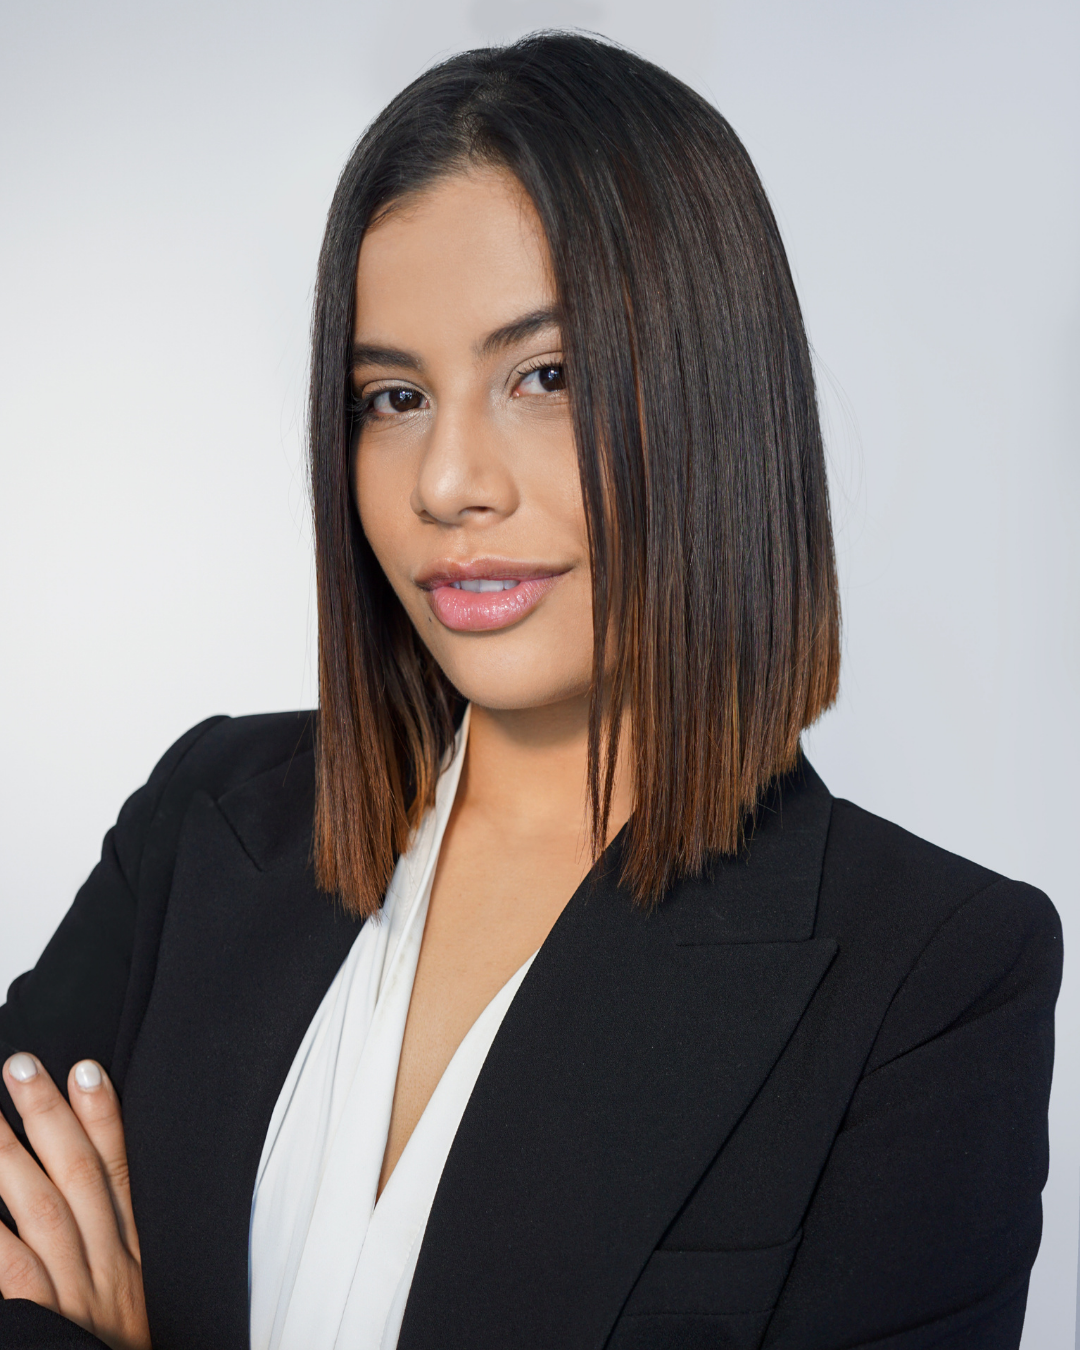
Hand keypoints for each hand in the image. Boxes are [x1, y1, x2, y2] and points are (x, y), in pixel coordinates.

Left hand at [0, 1053, 149, 1349]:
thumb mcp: (126, 1316)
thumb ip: (110, 1264)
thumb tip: (84, 1210)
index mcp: (129, 1267)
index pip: (117, 1177)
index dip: (103, 1119)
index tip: (85, 1070)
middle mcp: (104, 1277)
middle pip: (74, 1181)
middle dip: (47, 1118)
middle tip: (18, 1067)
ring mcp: (69, 1305)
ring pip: (36, 1215)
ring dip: (6, 1159)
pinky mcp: (36, 1331)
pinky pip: (7, 1273)